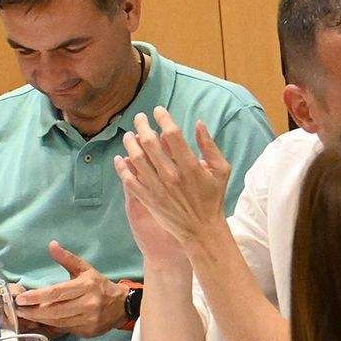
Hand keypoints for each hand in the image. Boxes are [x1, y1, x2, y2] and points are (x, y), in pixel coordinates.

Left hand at [11, 243, 128, 336]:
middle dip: (33, 311)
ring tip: (26, 314)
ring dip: (39, 319)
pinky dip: (52, 325)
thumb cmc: (99, 285)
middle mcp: (88, 303)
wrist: (121, 305)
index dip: (37, 296)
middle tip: (18, 309)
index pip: (57, 292)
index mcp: (86, 286)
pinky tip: (43, 321)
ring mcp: (88, 319)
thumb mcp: (85, 270)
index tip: (21, 298)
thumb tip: (52, 245)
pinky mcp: (88, 331)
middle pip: (54, 310)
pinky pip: (65, 329)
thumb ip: (67, 259)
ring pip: (57, 321)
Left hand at [116, 108, 230, 246]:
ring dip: (130, 143)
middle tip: (140, 118)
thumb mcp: (221, 170)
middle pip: (150, 143)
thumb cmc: (213, 197)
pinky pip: (129, 180)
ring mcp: (157, 187)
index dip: (163, 119)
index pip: (172, 135)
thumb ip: (209, 146)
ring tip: (129, 135)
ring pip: (137, 159)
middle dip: (143, 125)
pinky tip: (120, 158)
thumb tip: (198, 123)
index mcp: (190, 166)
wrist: (201, 229)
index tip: (158, 110)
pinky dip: (122, 167)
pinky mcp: (148, 199)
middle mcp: (171, 175)